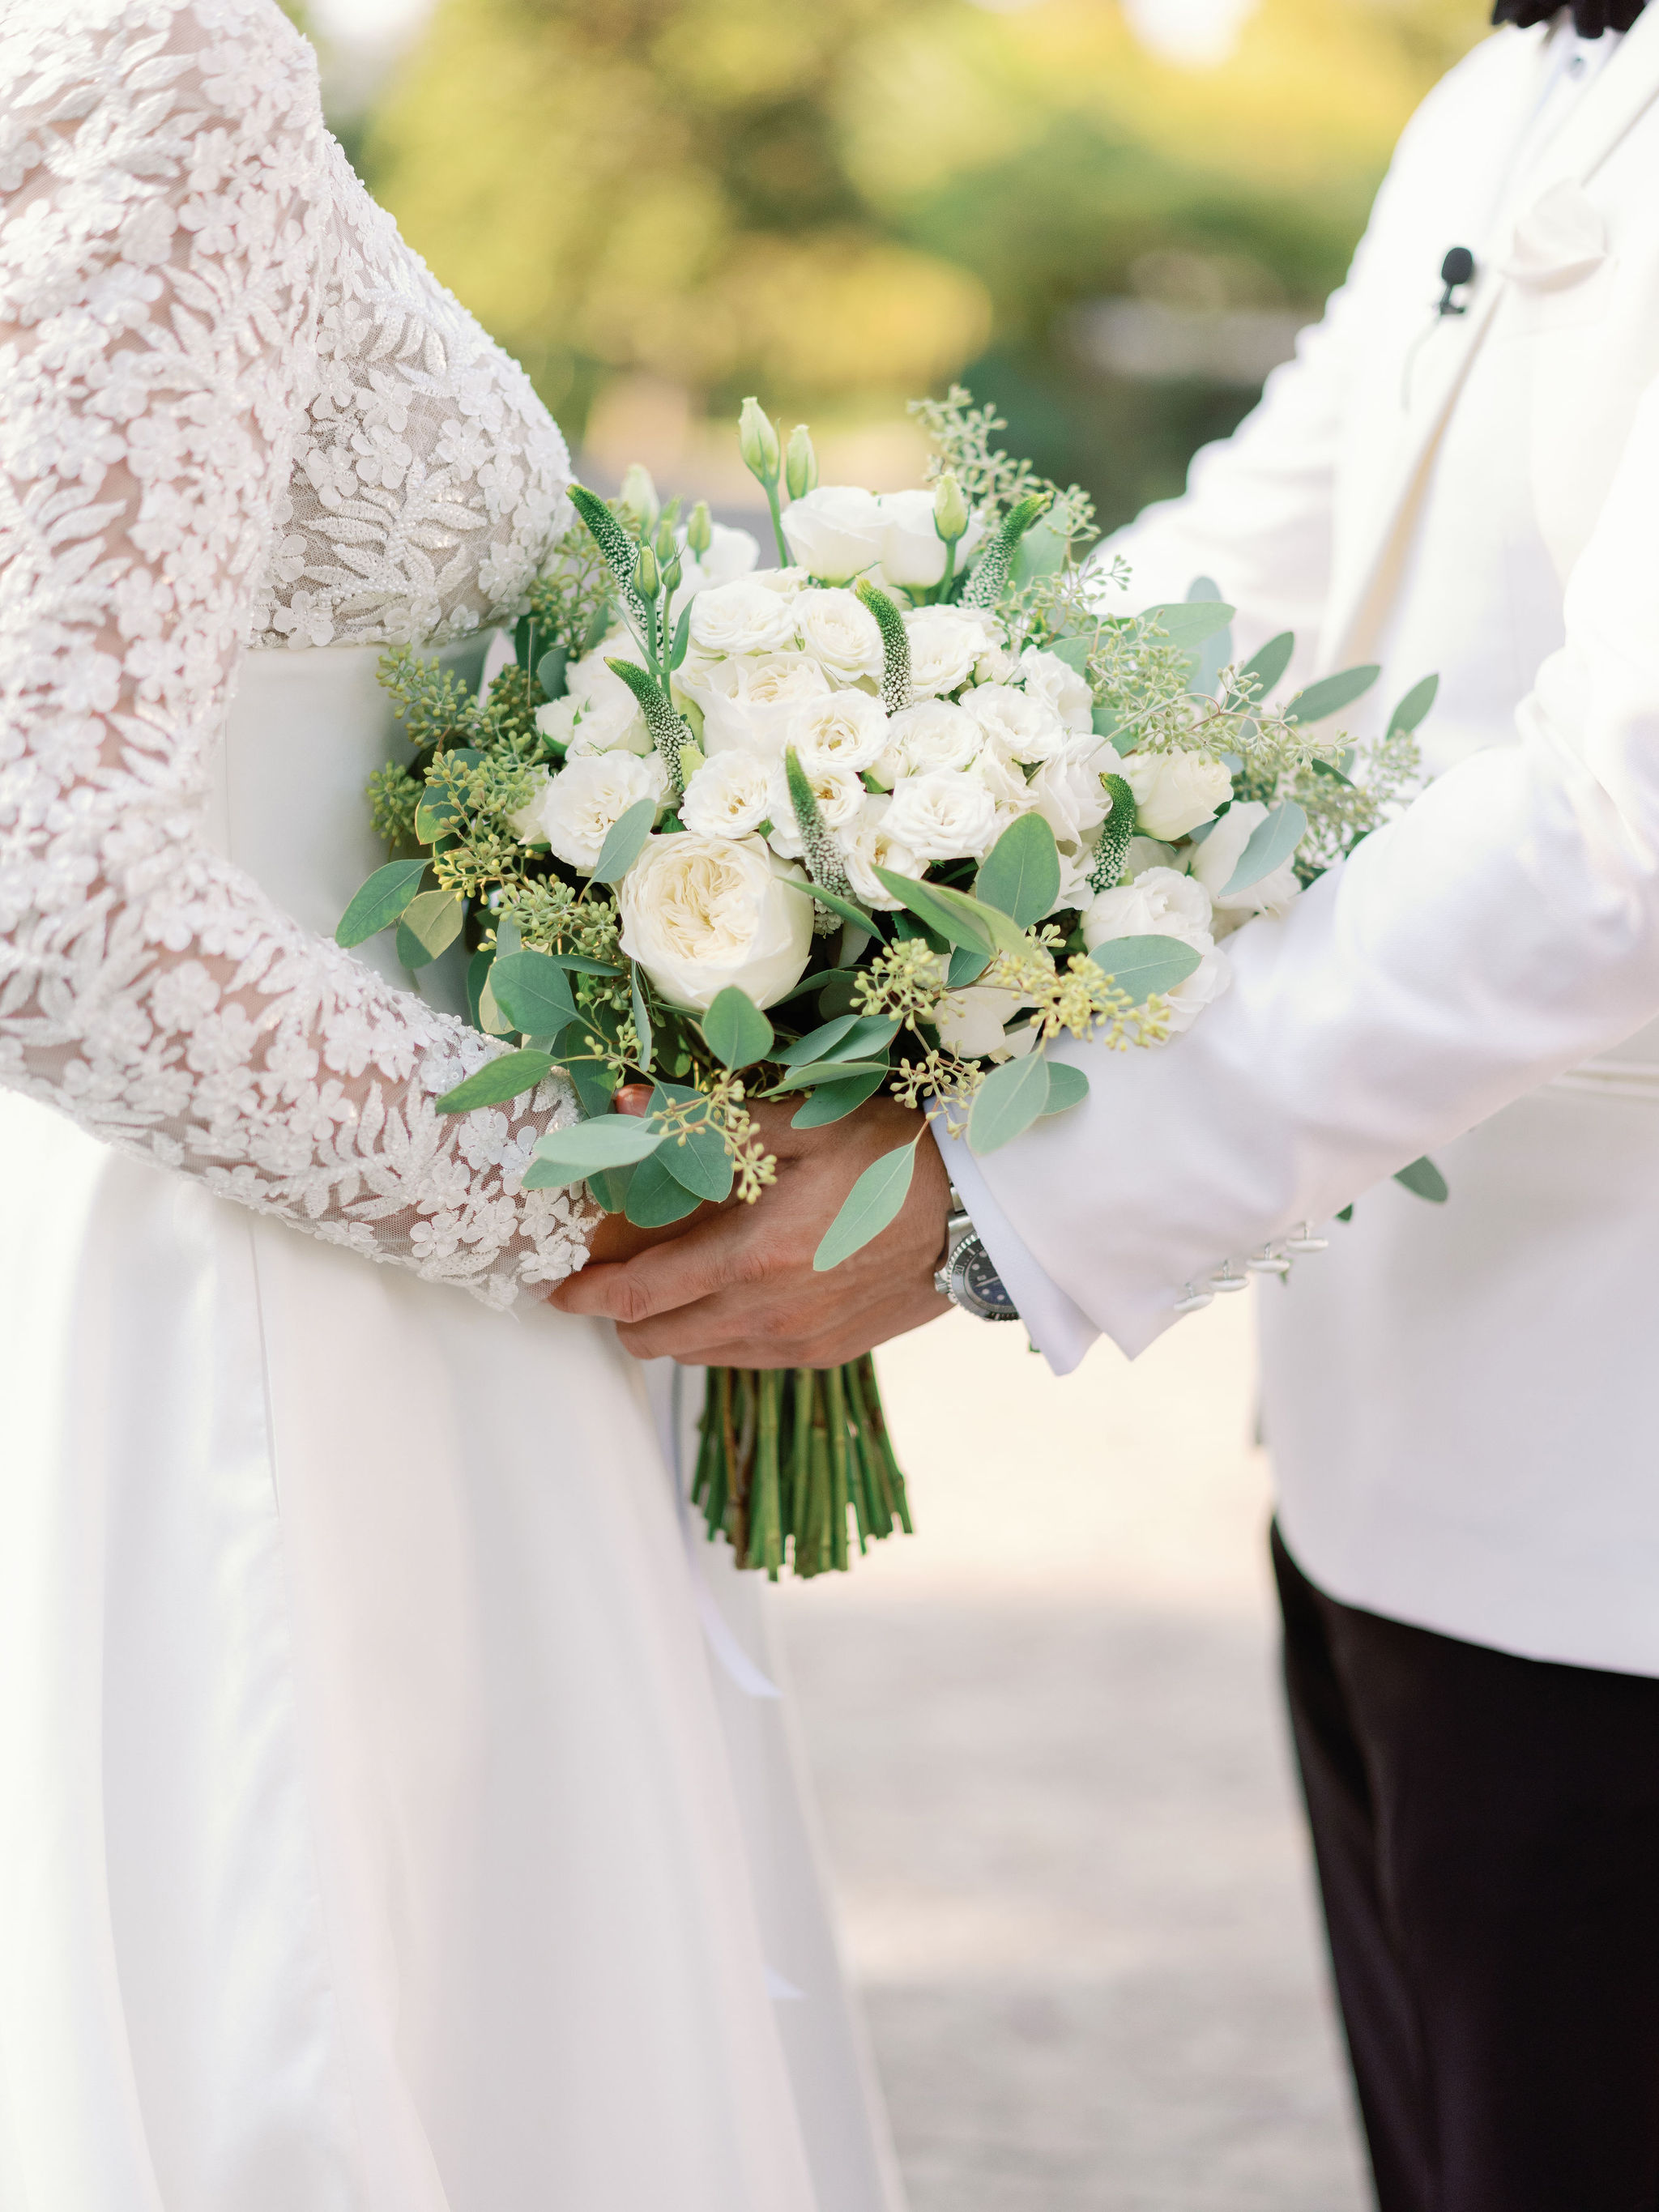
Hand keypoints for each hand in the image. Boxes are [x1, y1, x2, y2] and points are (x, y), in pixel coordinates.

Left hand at [548, 1094, 953, 1364]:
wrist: (977, 1213)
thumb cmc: (891, 1155)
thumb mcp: (800, 1123)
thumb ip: (704, 1122)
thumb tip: (621, 1107)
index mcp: (753, 1261)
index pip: (639, 1298)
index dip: (586, 1297)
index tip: (559, 1289)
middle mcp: (769, 1318)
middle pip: (658, 1341)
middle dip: (620, 1316)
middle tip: (609, 1279)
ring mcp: (799, 1345)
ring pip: (699, 1356)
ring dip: (669, 1328)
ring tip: (668, 1283)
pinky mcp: (826, 1356)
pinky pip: (745, 1358)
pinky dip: (717, 1335)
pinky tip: (729, 1293)